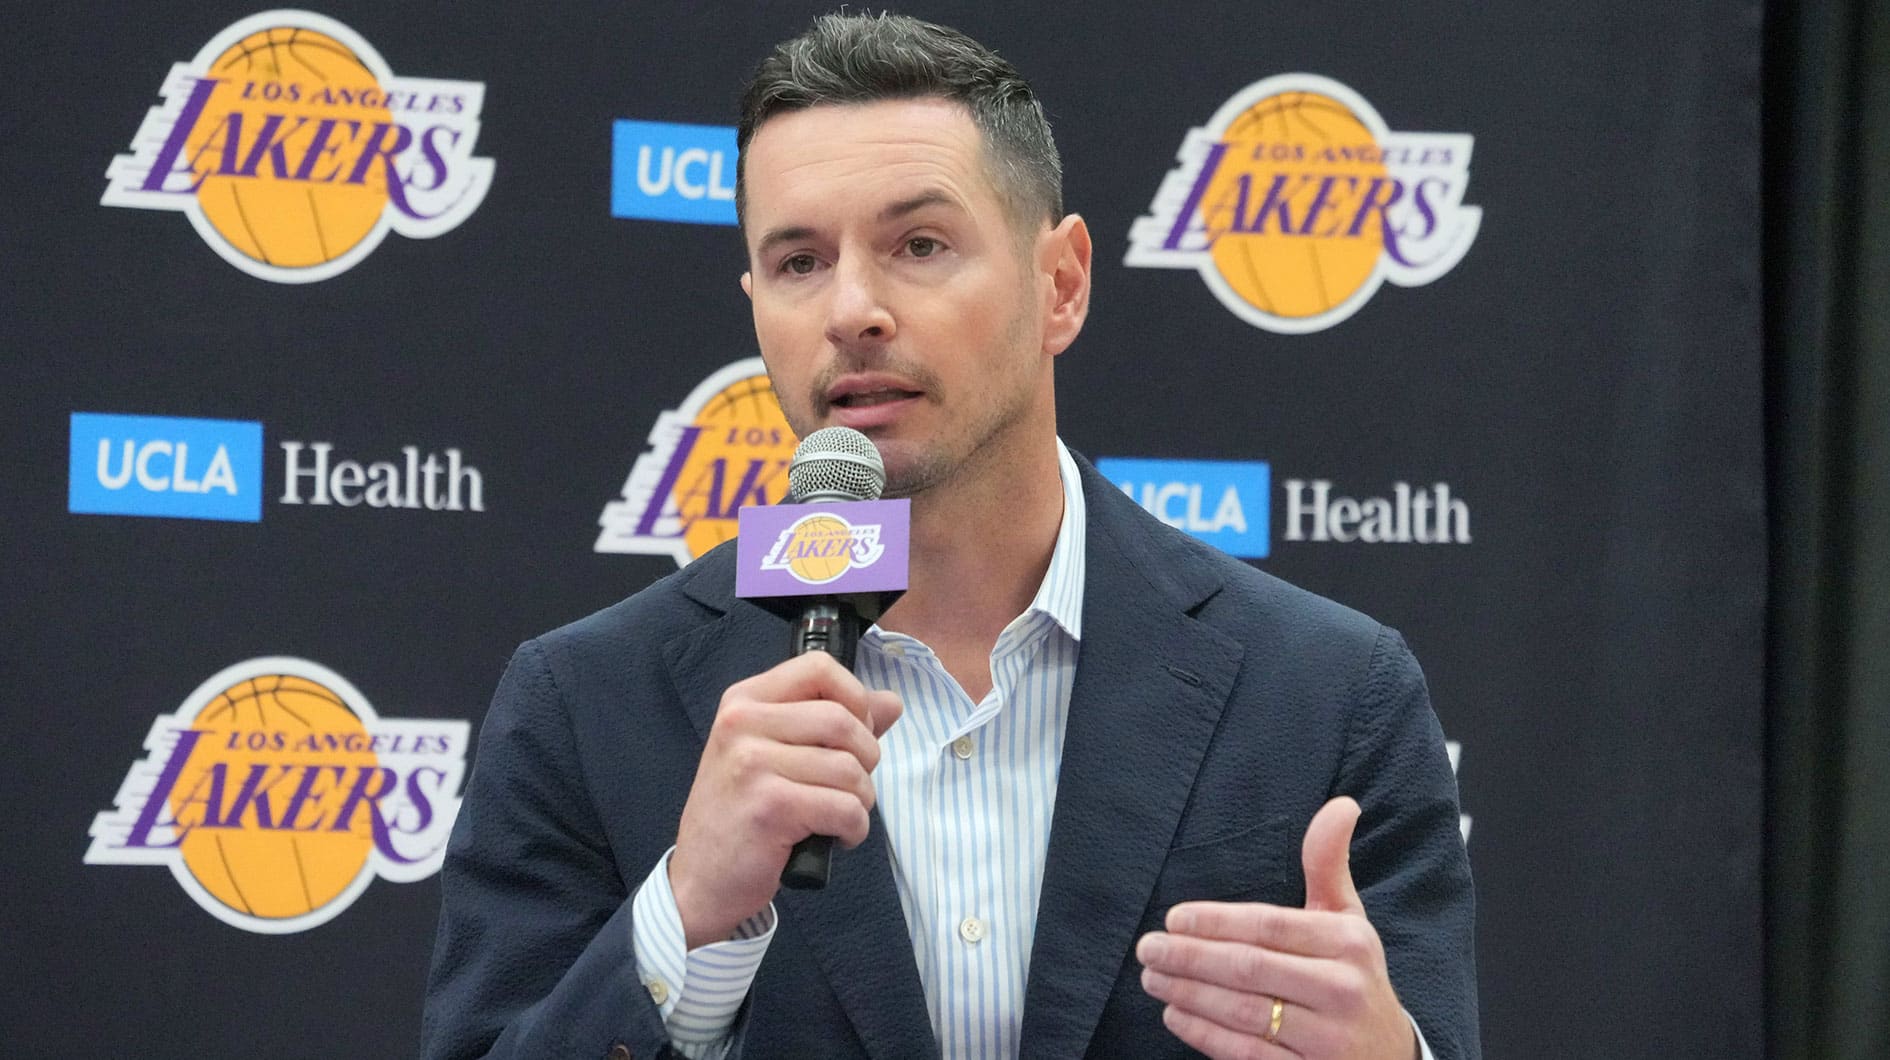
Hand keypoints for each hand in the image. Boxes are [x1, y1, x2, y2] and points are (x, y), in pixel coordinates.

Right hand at [668, 651, 901, 948]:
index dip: (855, 698)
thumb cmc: (743, 814)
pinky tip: (835, 838)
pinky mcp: (770, 807)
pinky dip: (854, 828)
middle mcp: (742, 723)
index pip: (819, 668)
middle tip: (849, 786)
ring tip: (838, 816)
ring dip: (861, 800)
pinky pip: (846, 808)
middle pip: (843, 719)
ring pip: (849, 768)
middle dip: (866, 758)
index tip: (854, 734)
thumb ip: (834, 723)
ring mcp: (752, 764)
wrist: (700, 881)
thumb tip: (892, 702)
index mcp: (745, 701)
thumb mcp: (777, 755)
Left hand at [1135, 797, 1417, 1058]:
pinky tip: (1175, 1016)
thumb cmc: (1354, 977)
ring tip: (1152, 978)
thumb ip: (1328, 864)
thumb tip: (1339, 805)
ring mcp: (1327, 1040)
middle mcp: (1342, 990)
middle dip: (1190, 957)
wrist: (1389, 1056)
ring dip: (1188, 994)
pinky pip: (1246, 1055)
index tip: (1174, 918)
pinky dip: (1204, 1034)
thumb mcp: (1350, 920)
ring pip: (1243, 1014)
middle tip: (1148, 948)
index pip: (1270, 926)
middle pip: (1250, 969)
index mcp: (1349, 942)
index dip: (1216, 921)